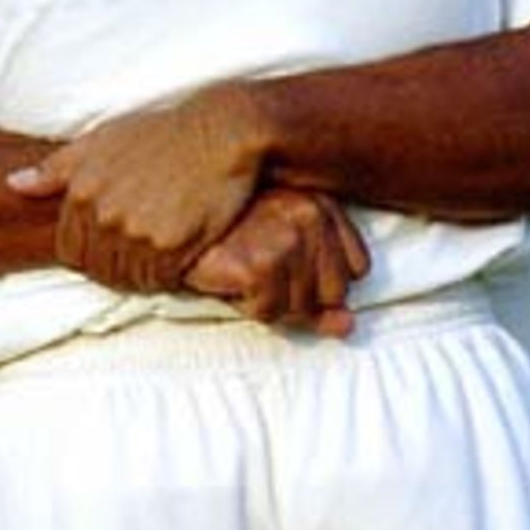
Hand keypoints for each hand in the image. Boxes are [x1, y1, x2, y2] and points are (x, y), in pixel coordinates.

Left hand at [7, 83, 266, 290]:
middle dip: (117, 265)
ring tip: (162, 250)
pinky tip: (180, 254)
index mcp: (82, 190)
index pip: (70, 251)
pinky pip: (158, 281)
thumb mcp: (103, 139)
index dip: (92, 253)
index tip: (118, 241)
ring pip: (127, 279)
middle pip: (98, 269)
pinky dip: (167, 276)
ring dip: (142, 273)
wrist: (222, 131)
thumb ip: (56, 168)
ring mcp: (136, 232)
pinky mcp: (171, 245)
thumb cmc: (163, 133)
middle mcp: (104, 214)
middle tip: (145, 246)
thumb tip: (13, 184)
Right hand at [185, 188, 369, 337]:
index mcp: (322, 203)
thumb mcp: (282, 257)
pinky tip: (231, 276)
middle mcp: (310, 215)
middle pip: (333, 293)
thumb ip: (322, 292)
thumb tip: (348, 327)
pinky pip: (270, 312)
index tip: (288, 264)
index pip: (357, 269)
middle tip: (262, 270)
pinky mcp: (259, 263)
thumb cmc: (229, 238)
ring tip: (243, 268)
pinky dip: (248, 305)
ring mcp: (286, 238)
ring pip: (301, 307)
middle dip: (298, 296)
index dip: (323, 281)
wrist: (172, 221)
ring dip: (269, 300)